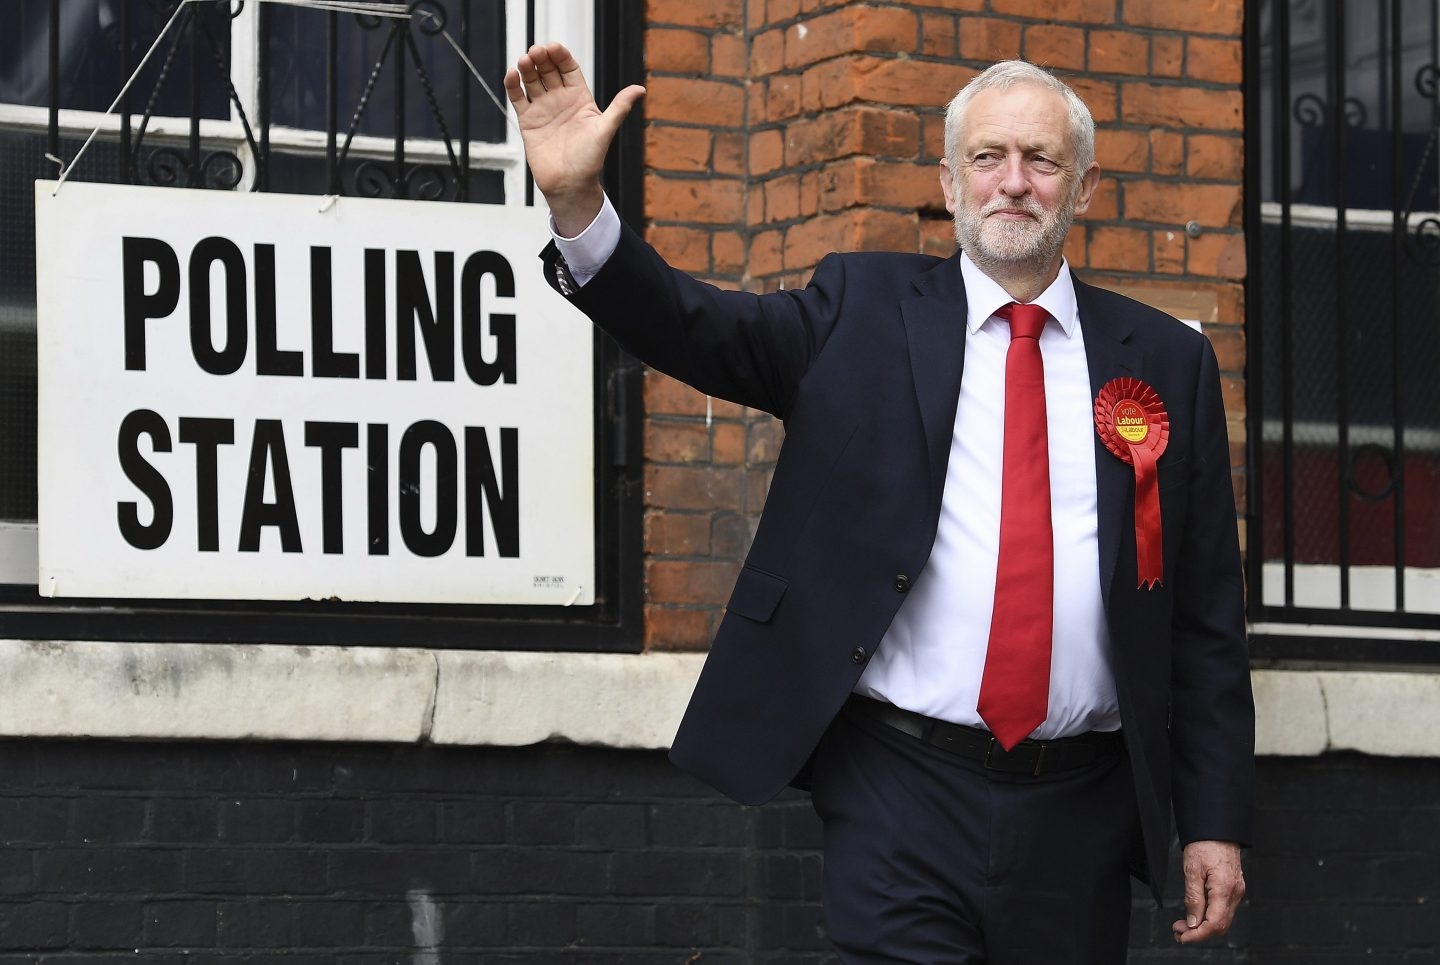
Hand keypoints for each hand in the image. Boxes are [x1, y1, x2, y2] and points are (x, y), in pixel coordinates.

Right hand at [502, 41, 644, 235]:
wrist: (569, 184)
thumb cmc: (589, 161)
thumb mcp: (605, 130)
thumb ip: (619, 108)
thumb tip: (640, 89)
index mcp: (580, 98)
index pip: (568, 68)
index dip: (561, 56)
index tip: (554, 48)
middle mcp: (560, 100)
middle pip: (548, 70)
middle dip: (541, 58)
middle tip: (536, 52)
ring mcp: (543, 108)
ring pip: (532, 80)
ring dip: (526, 67)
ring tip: (524, 61)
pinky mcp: (528, 120)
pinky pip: (518, 97)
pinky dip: (513, 85)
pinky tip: (512, 75)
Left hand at [1171, 840, 1245, 943]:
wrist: (1217, 829)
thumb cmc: (1204, 845)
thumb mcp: (1192, 871)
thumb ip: (1193, 899)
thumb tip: (1193, 923)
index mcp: (1224, 890)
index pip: (1214, 924)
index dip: (1197, 935)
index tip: (1181, 936)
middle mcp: (1235, 894)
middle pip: (1220, 926)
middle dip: (1199, 933)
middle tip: (1178, 930)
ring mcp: (1237, 892)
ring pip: (1222, 920)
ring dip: (1203, 926)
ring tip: (1183, 924)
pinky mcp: (1234, 888)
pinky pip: (1223, 910)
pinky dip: (1210, 917)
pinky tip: (1196, 914)